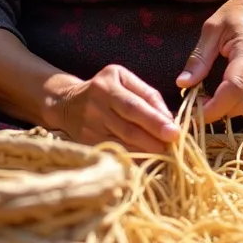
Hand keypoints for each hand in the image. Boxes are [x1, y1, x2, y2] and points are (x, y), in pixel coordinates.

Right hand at [48, 64, 179, 153]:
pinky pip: (114, 154)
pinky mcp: (87, 144)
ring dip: (146, 153)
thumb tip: (169, 118)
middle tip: (173, 148)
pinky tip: (147, 163)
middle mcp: (95, 106)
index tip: (175, 133)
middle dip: (153, 140)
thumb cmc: (105, 89)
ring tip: (165, 156)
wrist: (67, 102)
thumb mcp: (124, 79)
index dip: (155, 121)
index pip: (134, 106)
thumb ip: (148, 94)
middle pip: (128, 128)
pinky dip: (133, 160)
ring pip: (122, 145)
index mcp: (107, 85)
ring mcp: (89, 128)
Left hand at [176, 0, 242, 122]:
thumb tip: (182, 84)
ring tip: (206, 98)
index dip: (214, 107)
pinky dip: (236, 101)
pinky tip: (222, 91)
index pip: (233, 88)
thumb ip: (199, 58)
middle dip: (217, 111)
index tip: (194, 113)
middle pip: (241, 104)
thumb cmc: (241, 10)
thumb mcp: (213, 27)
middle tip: (195, 105)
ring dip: (226, 108)